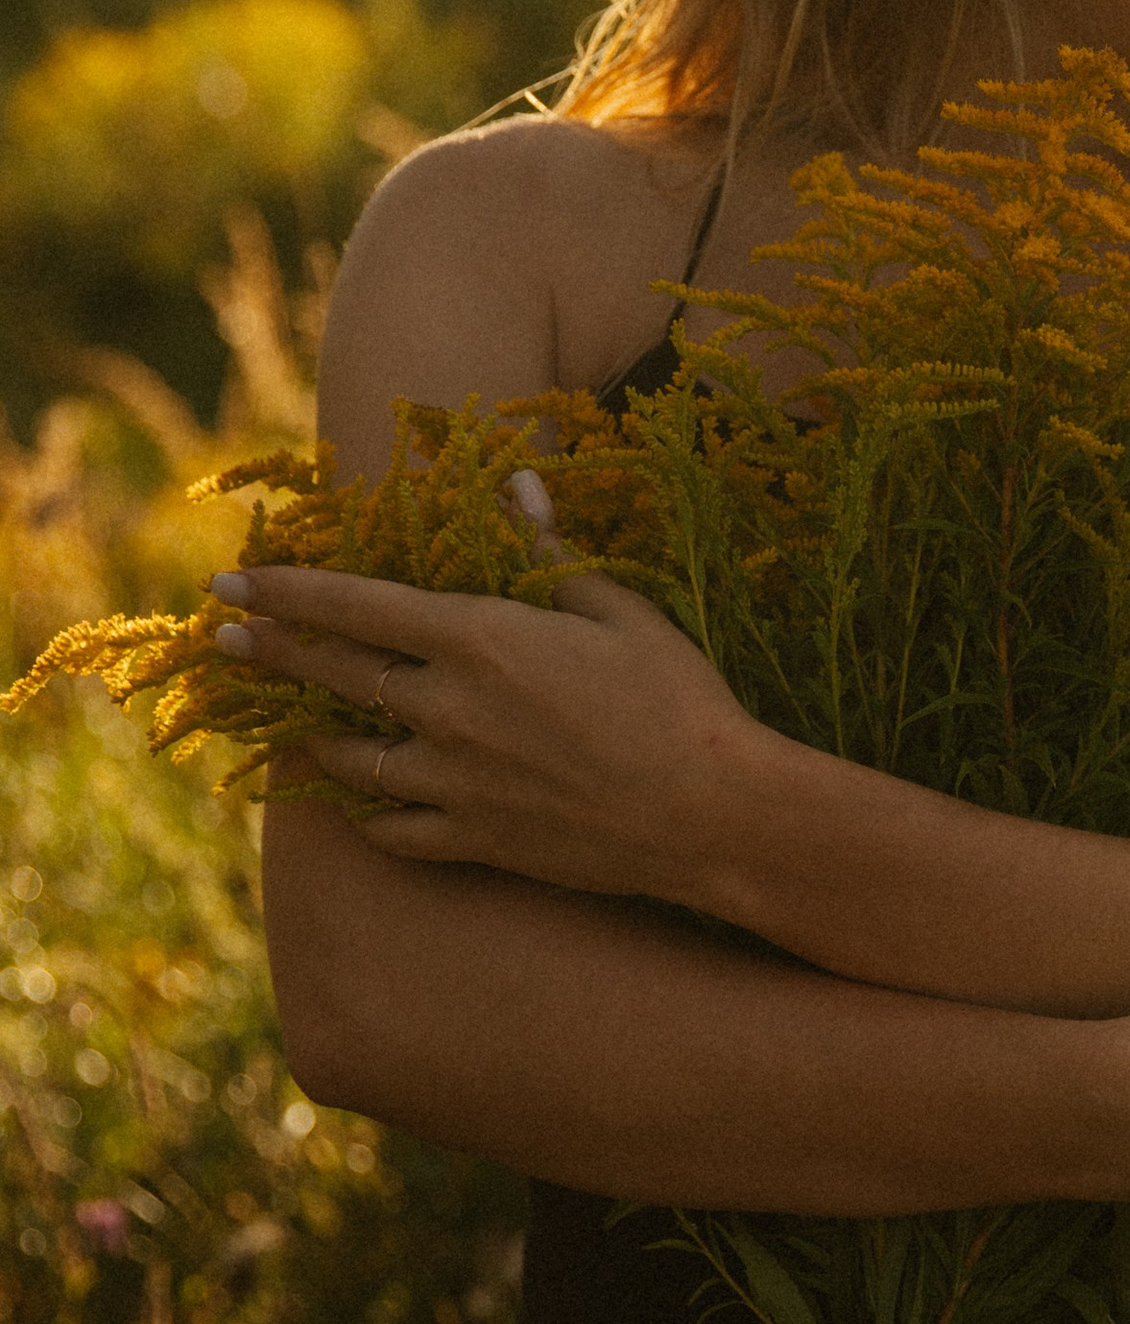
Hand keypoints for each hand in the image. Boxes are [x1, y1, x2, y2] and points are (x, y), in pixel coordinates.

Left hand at [209, 473, 759, 904]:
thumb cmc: (679, 698)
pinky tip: (359, 802)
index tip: (234, 581)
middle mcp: (448, 709)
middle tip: (225, 638)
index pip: (355, 606)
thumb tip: (514, 483)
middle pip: (333, 675)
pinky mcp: (474, 840)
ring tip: (291, 726)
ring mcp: (453, 781)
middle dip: (272, 651)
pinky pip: (392, 830)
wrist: (710, 812)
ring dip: (313, 736)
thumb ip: (550, 550)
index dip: (288, 590)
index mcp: (480, 639)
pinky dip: (368, 812)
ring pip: (349, 759)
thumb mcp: (620, 609)